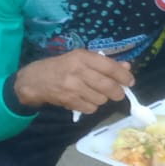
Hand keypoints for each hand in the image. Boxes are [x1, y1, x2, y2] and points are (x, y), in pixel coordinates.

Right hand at [13, 49, 132, 114]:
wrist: (34, 80)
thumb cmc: (61, 67)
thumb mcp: (81, 59)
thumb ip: (104, 63)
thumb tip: (127, 67)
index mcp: (83, 57)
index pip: (110, 67)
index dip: (124, 76)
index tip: (130, 82)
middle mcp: (78, 71)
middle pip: (108, 86)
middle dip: (117, 92)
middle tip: (118, 93)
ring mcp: (72, 87)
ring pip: (101, 99)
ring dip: (103, 99)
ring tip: (96, 94)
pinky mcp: (68, 100)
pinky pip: (90, 108)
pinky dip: (92, 106)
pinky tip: (86, 100)